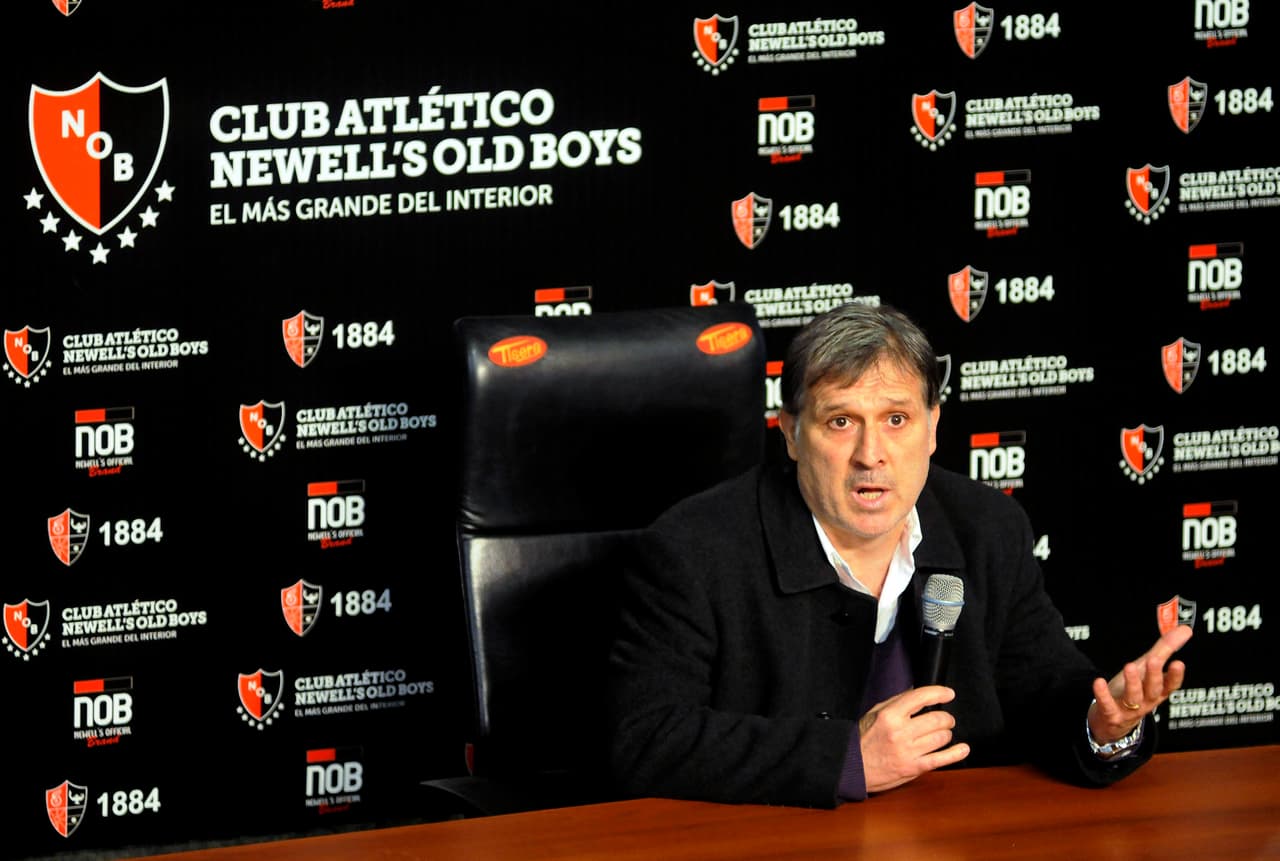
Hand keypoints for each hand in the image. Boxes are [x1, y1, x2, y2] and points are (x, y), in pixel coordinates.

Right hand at [859, 686, 970, 792]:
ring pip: (942, 737)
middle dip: (946, 717)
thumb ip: (897, 702)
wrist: (853, 766)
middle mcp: (900, 732)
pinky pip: (942, 759)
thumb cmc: (863, 739)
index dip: (939, 693)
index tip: (948, 693)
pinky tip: (963, 749)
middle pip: (937, 719)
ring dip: (946, 733)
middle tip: (945, 719)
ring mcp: (908, 751)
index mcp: (890, 715)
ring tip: (942, 734)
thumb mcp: (875, 713)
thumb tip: (917, 692)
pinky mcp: (914, 768)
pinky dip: (956, 753)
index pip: (921, 697)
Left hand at [1088, 624, 1191, 744]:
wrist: (1113, 719)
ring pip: (1133, 697)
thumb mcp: (1148, 669)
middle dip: (1154, 675)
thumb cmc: (1134, 688)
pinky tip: (1099, 682)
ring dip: (1133, 683)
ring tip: (1129, 667)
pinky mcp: (1111, 714)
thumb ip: (1165, 649)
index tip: (1179, 663)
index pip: (1170, 684)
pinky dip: (1103, 695)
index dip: (1175, 675)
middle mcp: (1146, 701)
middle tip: (1154, 660)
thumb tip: (1185, 629)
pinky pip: (1108, 705)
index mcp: (1158, 690)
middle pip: (1153, 689)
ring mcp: (1129, 709)